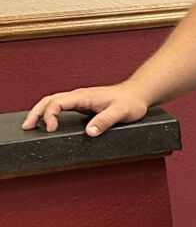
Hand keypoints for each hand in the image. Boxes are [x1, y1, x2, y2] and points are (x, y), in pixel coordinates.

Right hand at [22, 83, 150, 134]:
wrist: (138, 94)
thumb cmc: (131, 102)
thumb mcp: (121, 113)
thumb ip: (105, 121)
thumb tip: (89, 132)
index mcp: (84, 96)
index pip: (57, 103)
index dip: (50, 116)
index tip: (52, 130)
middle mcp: (79, 96)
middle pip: (49, 100)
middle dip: (36, 113)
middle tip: (27, 127)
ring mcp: (80, 99)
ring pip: (53, 102)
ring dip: (40, 112)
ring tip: (31, 125)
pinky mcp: (83, 104)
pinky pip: (61, 106)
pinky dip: (49, 113)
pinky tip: (47, 122)